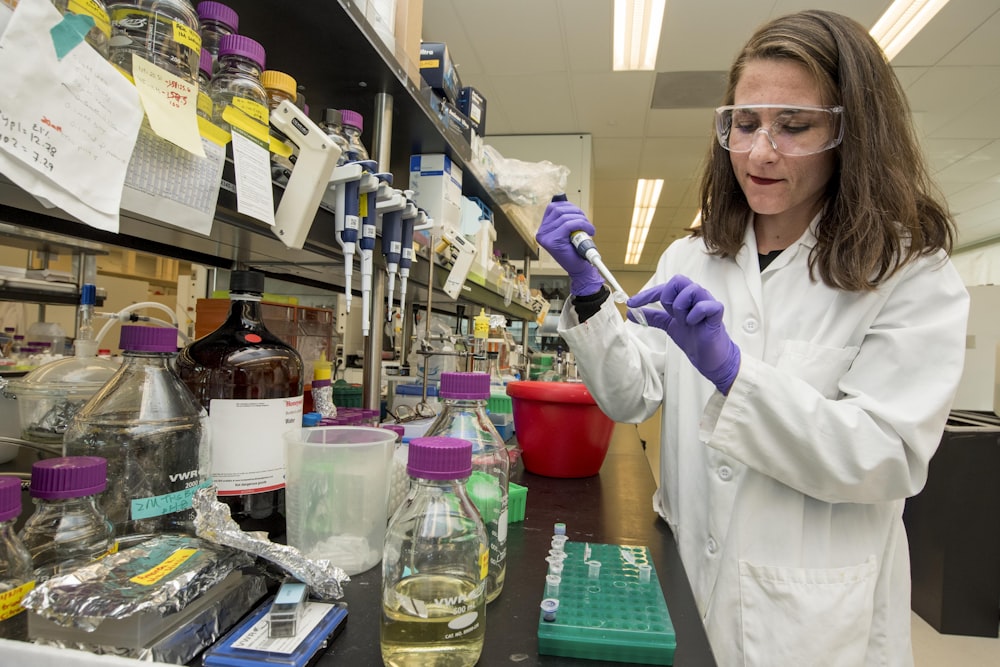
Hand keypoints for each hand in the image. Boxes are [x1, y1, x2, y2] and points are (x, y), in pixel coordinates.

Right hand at [536, 200, 603, 295]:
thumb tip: (561, 198)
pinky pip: (569, 225)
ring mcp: (545, 237)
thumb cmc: (575, 250)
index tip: (578, 213)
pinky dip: (582, 225)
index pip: (553, 207)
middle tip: (586, 221)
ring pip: (565, 217)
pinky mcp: (553, 241)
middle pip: (559, 210)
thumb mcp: (568, 231)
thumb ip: (563, 217)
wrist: (579, 268)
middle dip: (576, 212)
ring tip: (588, 228)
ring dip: (581, 219)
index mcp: (543, 229)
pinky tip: (589, 231)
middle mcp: (541, 232)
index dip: (568, 206)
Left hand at [628, 275, 740, 393]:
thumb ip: (653, 317)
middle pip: (678, 280)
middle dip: (668, 298)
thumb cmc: (694, 337)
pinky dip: (695, 314)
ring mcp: (707, 303)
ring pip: (691, 290)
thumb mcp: (669, 325)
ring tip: (685, 322)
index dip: (647, 294)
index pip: (664, 287)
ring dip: (681, 308)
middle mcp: (696, 296)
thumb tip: (632, 312)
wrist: (709, 357)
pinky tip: (694, 323)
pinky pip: (706, 305)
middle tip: (670, 315)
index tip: (632, 303)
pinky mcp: (717, 313)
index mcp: (685, 297)